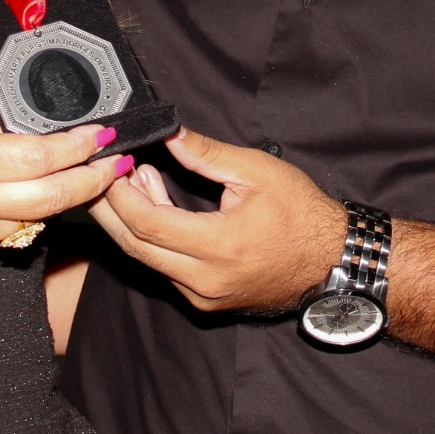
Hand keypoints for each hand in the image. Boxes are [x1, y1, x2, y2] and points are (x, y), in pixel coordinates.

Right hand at [0, 108, 127, 262]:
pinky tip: (43, 191)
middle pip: (53, 195)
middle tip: (119, 161)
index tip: (101, 133)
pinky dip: (36, 208)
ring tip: (96, 173)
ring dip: (72, 195)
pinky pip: (19, 228)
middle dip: (94, 178)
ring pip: (42, 215)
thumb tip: (34, 130)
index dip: (77, 146)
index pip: (37, 156)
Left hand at [91, 128, 344, 312]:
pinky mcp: (207, 300)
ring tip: (135, 176)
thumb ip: (207, 154)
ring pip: (149, 259)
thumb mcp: (257, 172)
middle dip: (111, 207)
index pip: (148, 223)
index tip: (112, 162)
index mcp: (218, 248)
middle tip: (100, 172)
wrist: (334, 260)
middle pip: (136, 246)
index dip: (121, 192)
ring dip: (133, 218)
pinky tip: (157, 200)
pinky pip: (167, 267)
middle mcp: (205, 281)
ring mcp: (204, 296)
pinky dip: (154, 235)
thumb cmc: (302, 214)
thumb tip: (169, 133)